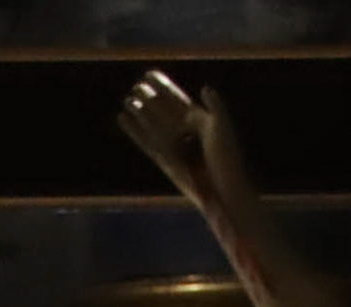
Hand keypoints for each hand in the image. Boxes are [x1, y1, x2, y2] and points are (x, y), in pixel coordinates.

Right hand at [118, 70, 246, 208]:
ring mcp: (172, 146)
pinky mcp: (162, 159)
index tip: (149, 73)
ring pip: (151, 124)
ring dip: (139, 111)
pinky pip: (144, 142)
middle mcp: (183, 132)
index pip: (176, 98)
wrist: (222, 189)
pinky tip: (122, 118)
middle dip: (149, 97)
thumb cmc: (227, 158)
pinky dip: (133, 130)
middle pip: (162, 109)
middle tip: (136, 85)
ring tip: (127, 99)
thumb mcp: (223, 128)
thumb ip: (216, 107)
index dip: (163, 86)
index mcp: (199, 119)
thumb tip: (205, 88)